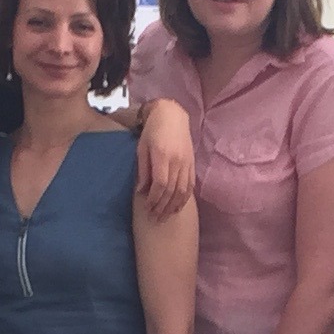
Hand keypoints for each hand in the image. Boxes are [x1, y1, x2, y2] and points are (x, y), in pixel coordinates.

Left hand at [134, 99, 195, 219]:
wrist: (172, 115)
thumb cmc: (153, 131)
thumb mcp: (142, 147)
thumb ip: (143, 170)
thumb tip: (141, 191)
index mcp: (163, 156)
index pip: (161, 184)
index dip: (154, 199)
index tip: (147, 208)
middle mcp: (177, 161)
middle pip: (171, 191)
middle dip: (162, 207)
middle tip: (154, 218)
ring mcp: (186, 163)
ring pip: (182, 191)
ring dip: (173, 207)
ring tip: (165, 217)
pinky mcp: (192, 164)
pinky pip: (190, 185)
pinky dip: (184, 199)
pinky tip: (178, 207)